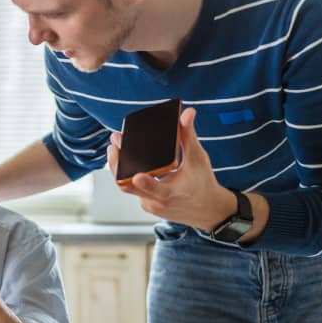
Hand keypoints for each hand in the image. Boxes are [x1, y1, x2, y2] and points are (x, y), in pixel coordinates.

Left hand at [107, 108, 236, 229]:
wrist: (208, 210)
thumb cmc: (203, 183)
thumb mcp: (198, 158)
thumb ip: (188, 135)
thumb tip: (187, 113)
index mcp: (172, 193)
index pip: (156, 189)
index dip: (146, 183)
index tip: (137, 175)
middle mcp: (157, 202)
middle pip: (128, 186)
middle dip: (118, 164)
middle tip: (114, 144)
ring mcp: (149, 205)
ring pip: (128, 187)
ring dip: (121, 168)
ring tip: (116, 147)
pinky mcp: (146, 205)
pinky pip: (133, 190)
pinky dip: (130, 175)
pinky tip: (127, 160)